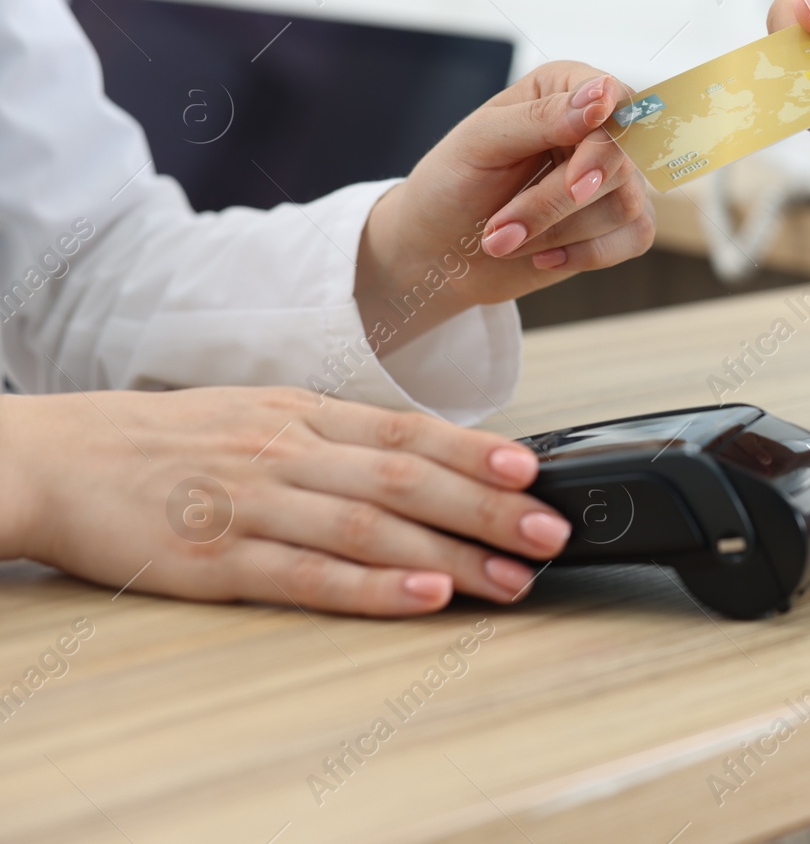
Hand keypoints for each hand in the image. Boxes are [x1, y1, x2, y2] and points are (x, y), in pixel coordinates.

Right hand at [0, 387, 572, 616]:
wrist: (58, 460)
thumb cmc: (171, 443)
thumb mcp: (261, 416)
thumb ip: (338, 438)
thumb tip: (426, 459)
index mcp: (302, 415)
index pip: (408, 430)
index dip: (477, 451)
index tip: (535, 472)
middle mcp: (288, 453)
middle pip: (406, 477)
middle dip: (488, 507)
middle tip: (550, 533)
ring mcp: (255, 505)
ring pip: (371, 527)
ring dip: (451, 553)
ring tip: (510, 577)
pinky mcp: (219, 560)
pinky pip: (309, 575)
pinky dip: (373, 586)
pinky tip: (423, 594)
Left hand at [356, 61, 654, 346]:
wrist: (441, 250)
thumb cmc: (453, 184)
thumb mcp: (481, 142)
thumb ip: (541, 117)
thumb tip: (602, 99)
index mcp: (563, 90)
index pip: (610, 94)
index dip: (607, 114)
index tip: (593, 122)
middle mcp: (597, 130)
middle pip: (617, 159)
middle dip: (555, 200)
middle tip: (499, 228)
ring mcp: (615, 179)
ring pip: (625, 204)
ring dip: (556, 231)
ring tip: (504, 240)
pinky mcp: (620, 225)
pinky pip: (634, 237)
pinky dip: (584, 254)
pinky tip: (543, 256)